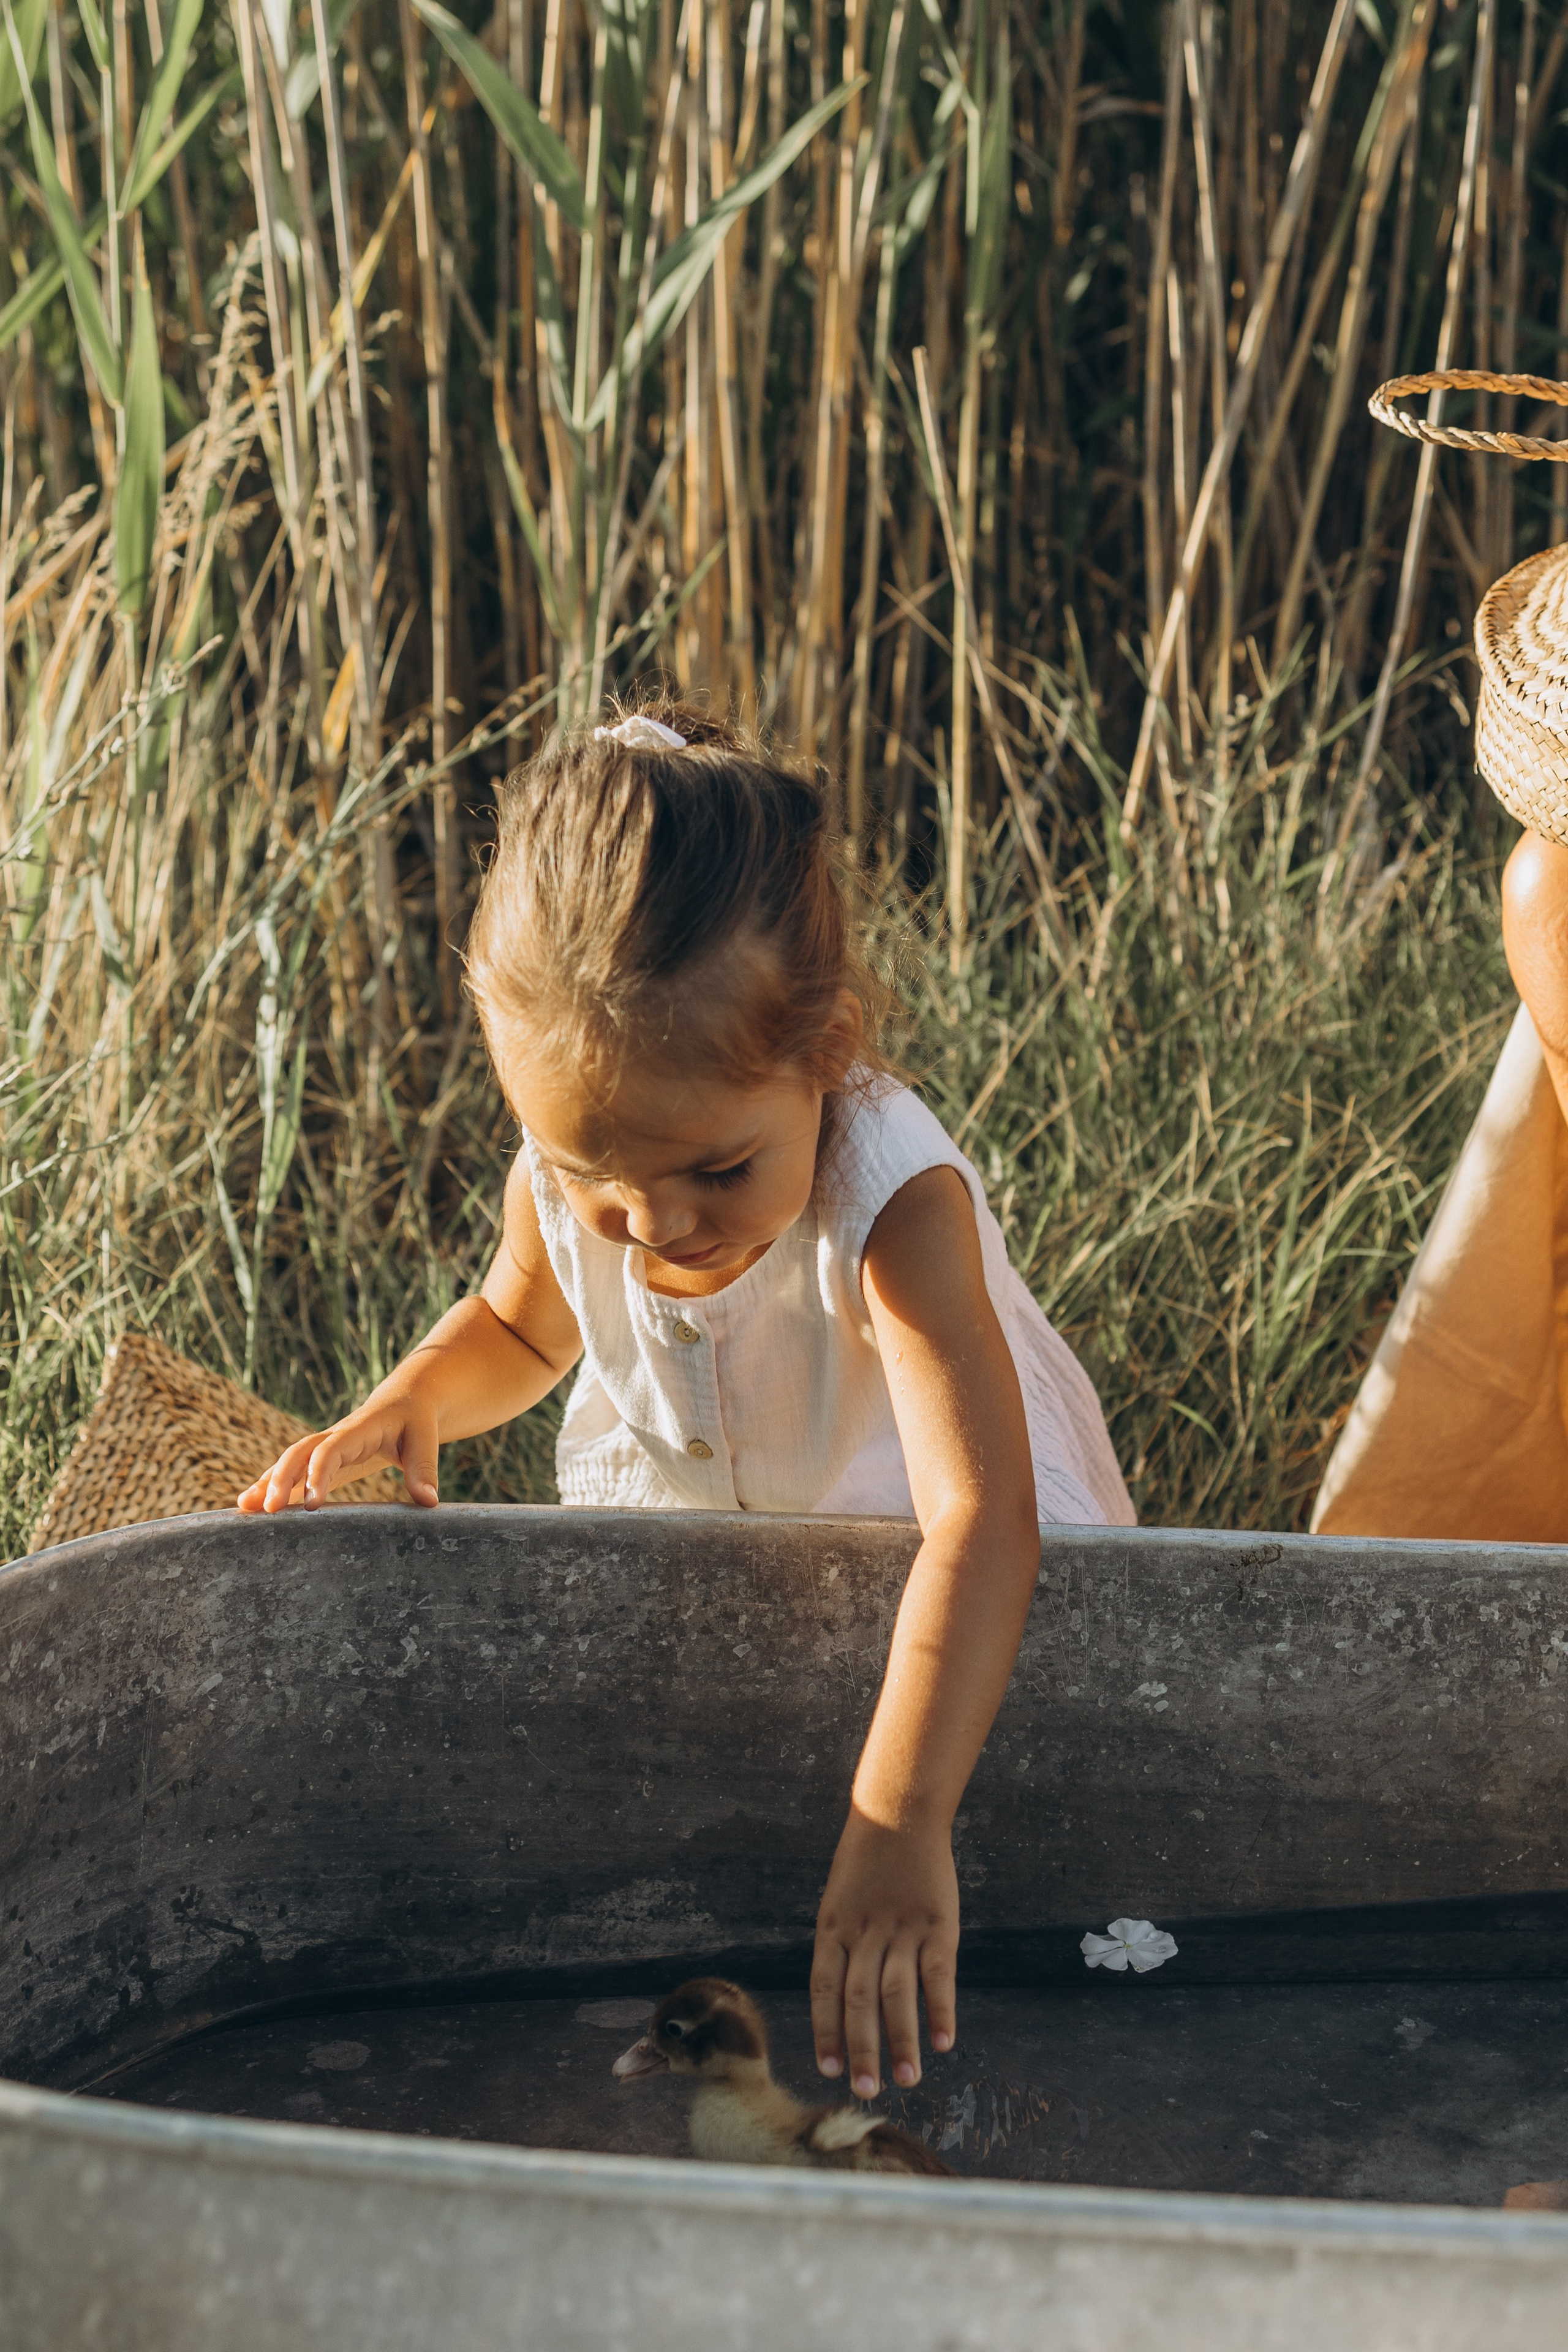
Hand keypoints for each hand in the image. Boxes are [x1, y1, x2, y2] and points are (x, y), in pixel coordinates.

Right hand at [235, 1390, 438, 1512]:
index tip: (312, 1504)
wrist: (403, 1401)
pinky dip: (270, 1485)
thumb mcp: (425, 1439)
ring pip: (289, 1461)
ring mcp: (323, 1447)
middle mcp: (334, 1436)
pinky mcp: (320, 1459)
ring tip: (243, 1508)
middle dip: (280, 1478)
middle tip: (268, 1509)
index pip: (330, 1450)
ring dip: (266, 1482)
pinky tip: (250, 1504)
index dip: (318, 1474)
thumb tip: (428, 1502)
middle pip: (299, 1452)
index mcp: (358, 1429)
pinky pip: (292, 1471)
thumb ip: (424, 1468)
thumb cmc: (415, 1421)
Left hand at [810, 1806, 957, 2098]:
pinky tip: (944, 2042)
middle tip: (866, 2091)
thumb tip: (844, 2007)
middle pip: (859, 2000)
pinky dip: (940, 2010)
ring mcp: (902, 1928)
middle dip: (862, 2049)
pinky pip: (937, 1974)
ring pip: (898, 1994)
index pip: (824, 1990)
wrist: (898, 1813)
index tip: (830, 2069)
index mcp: (833, 1928)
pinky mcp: (937, 1924)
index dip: (826, 2032)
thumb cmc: (866, 1864)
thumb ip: (842, 1949)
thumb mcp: (839, 1901)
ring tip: (907, 2080)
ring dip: (902, 2040)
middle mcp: (864, 1932)